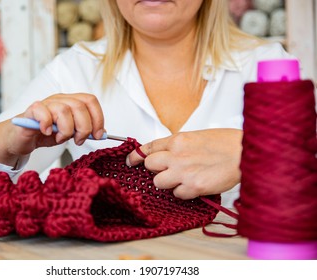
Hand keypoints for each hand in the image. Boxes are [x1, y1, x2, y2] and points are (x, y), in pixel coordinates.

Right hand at [0, 93, 104, 166]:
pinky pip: (42, 112)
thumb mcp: (70, 133)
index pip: (90, 101)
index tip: (98, 135)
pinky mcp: (31, 112)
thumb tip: (101, 133)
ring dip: (66, 130)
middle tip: (78, 140)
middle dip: (84, 128)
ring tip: (60, 139)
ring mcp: (45, 104)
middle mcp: (59, 100)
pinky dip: (48, 124)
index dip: (98, 118)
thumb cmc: (45, 134)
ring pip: (64, 110)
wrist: (21, 138)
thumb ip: (84, 131)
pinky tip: (47, 132)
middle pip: (80, 106)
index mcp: (71, 102)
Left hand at [126, 129, 242, 198]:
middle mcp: (177, 155)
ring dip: (167, 183)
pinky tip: (194, 186)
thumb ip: (179, 145)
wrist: (246, 152)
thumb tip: (166, 153)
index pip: (148, 147)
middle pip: (149, 165)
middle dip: (154, 169)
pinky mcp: (194, 187)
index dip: (136, 155)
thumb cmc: (227, 143)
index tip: (131, 161)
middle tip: (165, 170)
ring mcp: (184, 172)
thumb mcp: (197, 136)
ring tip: (182, 179)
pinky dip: (183, 193)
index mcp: (178, 140)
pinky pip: (177, 194)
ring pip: (158, 182)